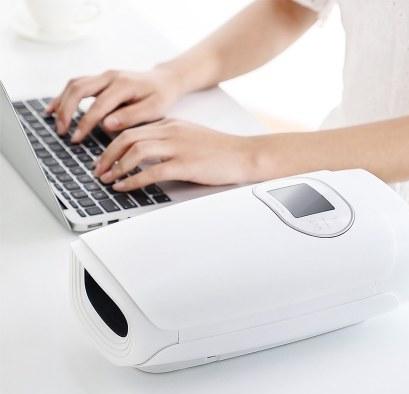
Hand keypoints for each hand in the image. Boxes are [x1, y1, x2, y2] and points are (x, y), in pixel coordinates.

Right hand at [45, 65, 183, 142]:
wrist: (165, 81)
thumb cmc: (161, 97)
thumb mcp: (153, 110)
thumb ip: (130, 116)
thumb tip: (106, 125)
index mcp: (123, 85)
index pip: (98, 105)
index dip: (85, 123)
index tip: (77, 139)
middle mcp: (110, 77)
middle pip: (79, 89)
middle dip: (66, 111)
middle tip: (61, 131)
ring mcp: (104, 76)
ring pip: (74, 84)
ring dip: (61, 102)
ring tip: (53, 121)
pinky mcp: (101, 79)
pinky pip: (77, 84)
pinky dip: (64, 96)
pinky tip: (55, 108)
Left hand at [94, 119, 256, 189]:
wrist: (243, 155)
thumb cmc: (219, 150)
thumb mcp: (189, 137)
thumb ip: (167, 140)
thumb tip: (145, 153)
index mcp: (170, 124)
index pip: (132, 128)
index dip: (112, 144)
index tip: (104, 158)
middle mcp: (170, 132)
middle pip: (127, 137)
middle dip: (107, 155)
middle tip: (98, 170)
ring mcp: (177, 147)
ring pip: (135, 151)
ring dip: (116, 166)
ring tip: (107, 179)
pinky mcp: (185, 164)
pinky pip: (151, 171)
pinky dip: (133, 179)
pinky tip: (124, 186)